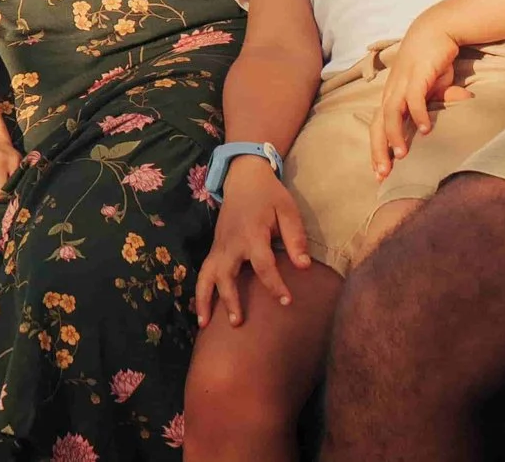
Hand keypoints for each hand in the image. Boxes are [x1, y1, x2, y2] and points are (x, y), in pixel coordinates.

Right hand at [193, 161, 311, 327]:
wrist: (243, 178)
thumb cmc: (269, 196)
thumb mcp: (288, 210)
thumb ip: (295, 238)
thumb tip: (304, 267)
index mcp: (252, 234)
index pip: (263, 265)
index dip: (275, 285)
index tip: (286, 302)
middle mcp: (231, 244)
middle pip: (226, 275)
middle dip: (230, 299)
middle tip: (238, 323)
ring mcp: (219, 247)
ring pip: (206, 276)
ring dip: (204, 300)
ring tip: (204, 325)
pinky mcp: (214, 249)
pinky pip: (203, 273)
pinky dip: (200, 292)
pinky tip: (202, 312)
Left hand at [371, 21, 468, 179]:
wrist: (438, 26)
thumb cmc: (433, 58)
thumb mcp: (436, 86)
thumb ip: (441, 100)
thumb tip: (460, 108)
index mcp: (393, 95)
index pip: (379, 125)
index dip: (378, 148)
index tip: (380, 172)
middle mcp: (393, 90)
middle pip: (379, 123)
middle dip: (378, 149)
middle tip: (382, 173)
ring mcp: (403, 82)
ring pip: (391, 113)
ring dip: (394, 135)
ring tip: (401, 155)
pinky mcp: (417, 74)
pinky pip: (414, 99)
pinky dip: (417, 115)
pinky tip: (424, 130)